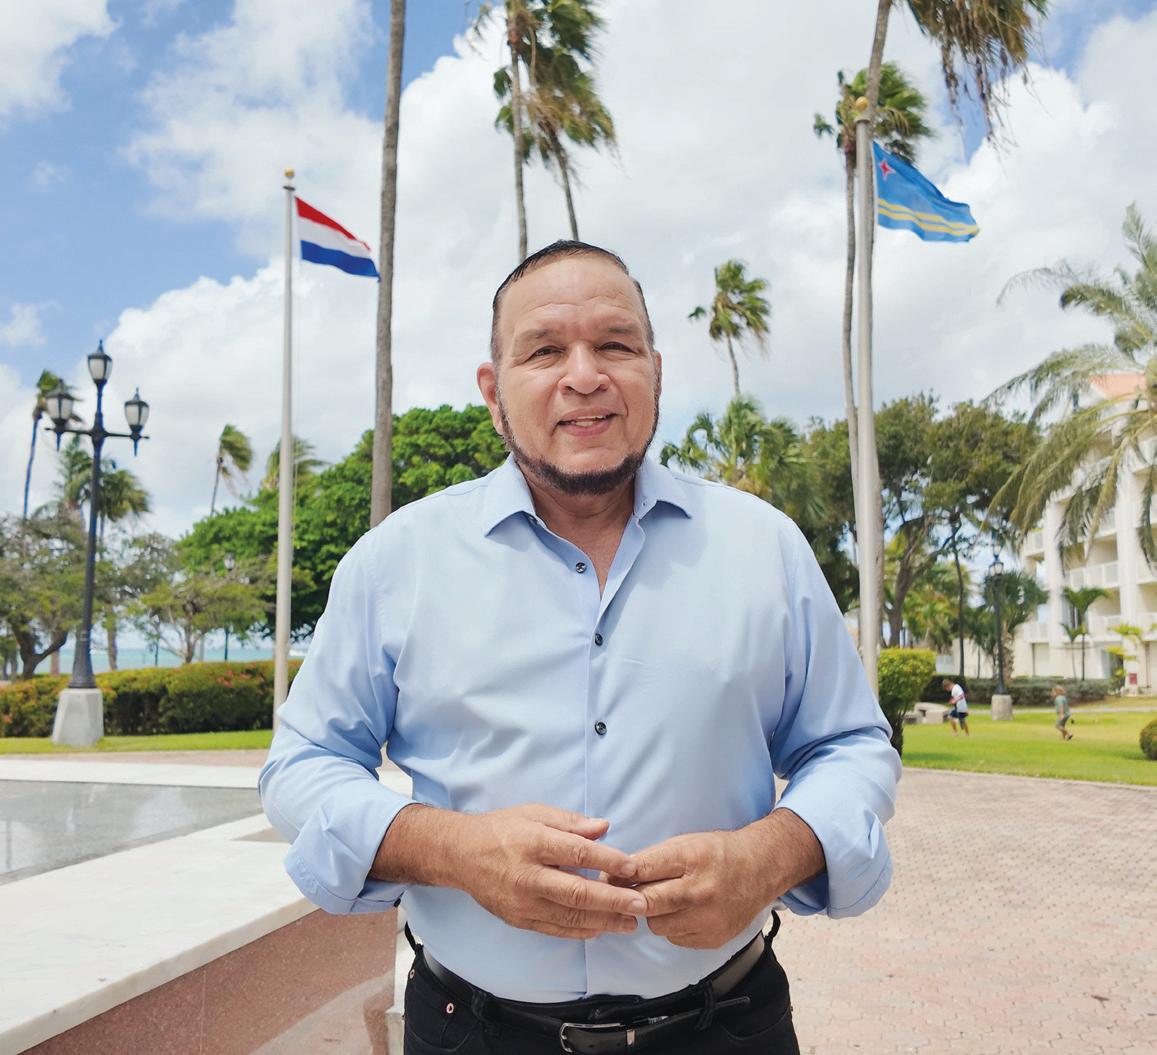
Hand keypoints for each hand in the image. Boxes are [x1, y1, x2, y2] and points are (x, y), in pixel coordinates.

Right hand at [456, 804, 645, 940]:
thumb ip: (570, 822)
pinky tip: (601, 928)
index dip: (607, 860)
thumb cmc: (503, 828)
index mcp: (532, 842)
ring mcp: (522, 902)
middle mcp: (527, 876)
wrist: (461, 855)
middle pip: (576, 892)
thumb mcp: (535, 812)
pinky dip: (580, 931)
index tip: (632, 867)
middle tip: (641, 904)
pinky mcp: (518, 919)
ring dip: (603, 921)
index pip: (577, 853)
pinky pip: (555, 929)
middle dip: (613, 900)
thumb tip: (604, 827)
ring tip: (630, 921)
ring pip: (568, 917)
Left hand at [626, 829, 772, 949]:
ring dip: (653, 913)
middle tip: (627, 892)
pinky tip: (682, 912)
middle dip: (631, 897)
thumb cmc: (718, 853)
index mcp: (691, 858)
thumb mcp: (685, 843)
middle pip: (646, 902)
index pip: (643, 869)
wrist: (760, 869)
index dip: (620, 874)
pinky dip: (672, 926)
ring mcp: (708, 918)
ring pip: (657, 925)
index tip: (608, 876)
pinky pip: (674, 938)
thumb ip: (651, 859)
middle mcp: (700, 890)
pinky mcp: (712, 938)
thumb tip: (614, 875)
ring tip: (663, 899)